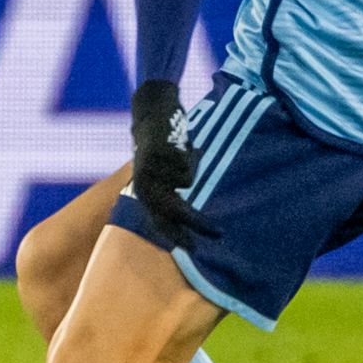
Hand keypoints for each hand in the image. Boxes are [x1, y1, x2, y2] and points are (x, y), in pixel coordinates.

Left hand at [129, 80, 220, 245]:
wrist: (152, 112)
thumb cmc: (160, 146)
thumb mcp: (161, 174)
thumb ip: (169, 193)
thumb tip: (187, 222)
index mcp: (143, 191)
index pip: (159, 222)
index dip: (176, 237)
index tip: (194, 250)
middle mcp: (145, 183)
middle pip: (175, 212)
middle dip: (197, 224)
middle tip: (218, 234)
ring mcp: (152, 168)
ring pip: (188, 182)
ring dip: (192, 168)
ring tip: (183, 153)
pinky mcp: (162, 152)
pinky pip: (189, 164)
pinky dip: (192, 155)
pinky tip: (182, 144)